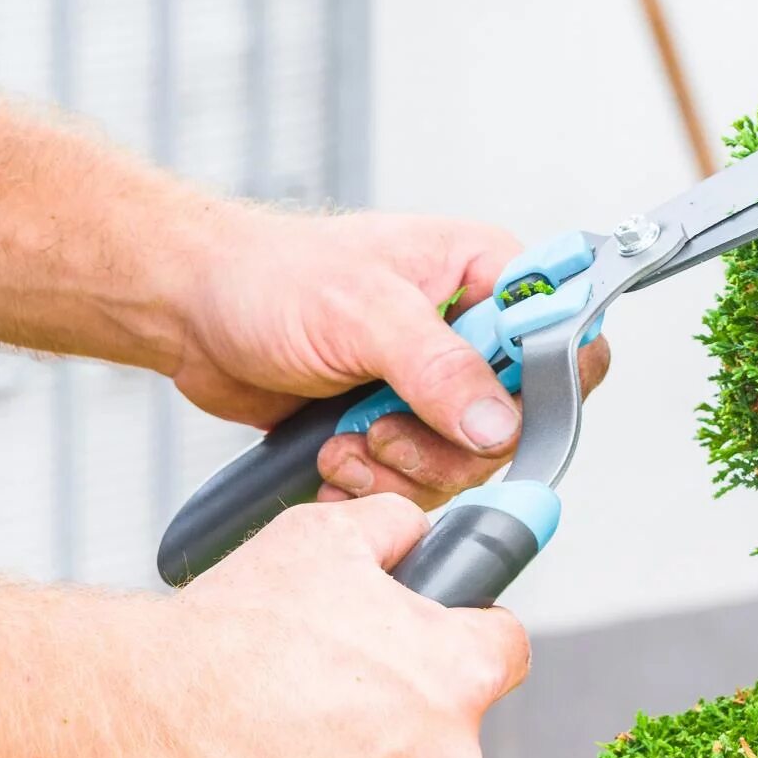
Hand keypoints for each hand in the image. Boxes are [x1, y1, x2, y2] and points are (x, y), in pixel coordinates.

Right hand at [109, 495, 529, 757]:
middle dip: (397, 709)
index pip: (505, 650)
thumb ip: (395, 527)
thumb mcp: (325, 535)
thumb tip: (418, 534)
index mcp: (459, 671)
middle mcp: (448, 754)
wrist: (148, 718)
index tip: (430, 638)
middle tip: (323, 687)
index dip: (467, 635)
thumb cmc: (235, 629)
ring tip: (282, 737)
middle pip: (445, 725)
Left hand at [173, 208, 609, 506]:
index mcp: (485, 274)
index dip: (543, 384)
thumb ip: (439, 368)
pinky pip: (420, 480)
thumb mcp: (362, 312)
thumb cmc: (270, 278)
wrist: (194, 313)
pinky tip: (332, 455)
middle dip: (445, 444)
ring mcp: (435, 383)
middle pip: (516, 420)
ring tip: (345, 440)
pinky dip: (374, 483)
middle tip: (384, 431)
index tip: (492, 415)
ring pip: (467, 462)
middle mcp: (471, 331)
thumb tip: (499, 424)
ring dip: (400, 467)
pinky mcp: (400, 425)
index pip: (564, 334)